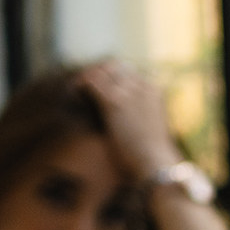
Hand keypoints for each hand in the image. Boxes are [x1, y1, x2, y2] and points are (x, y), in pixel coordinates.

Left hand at [76, 60, 178, 179]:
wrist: (155, 163)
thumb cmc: (153, 155)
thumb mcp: (151, 128)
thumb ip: (140, 115)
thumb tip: (127, 118)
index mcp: (155, 89)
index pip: (129, 72)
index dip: (111, 77)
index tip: (100, 87)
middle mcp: (143, 85)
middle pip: (115, 66)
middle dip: (98, 73)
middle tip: (85, 86)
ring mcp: (129, 92)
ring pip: (101, 70)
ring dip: (87, 77)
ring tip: (77, 88)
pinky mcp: (114, 102)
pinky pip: (92, 82)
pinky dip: (80, 84)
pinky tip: (74, 92)